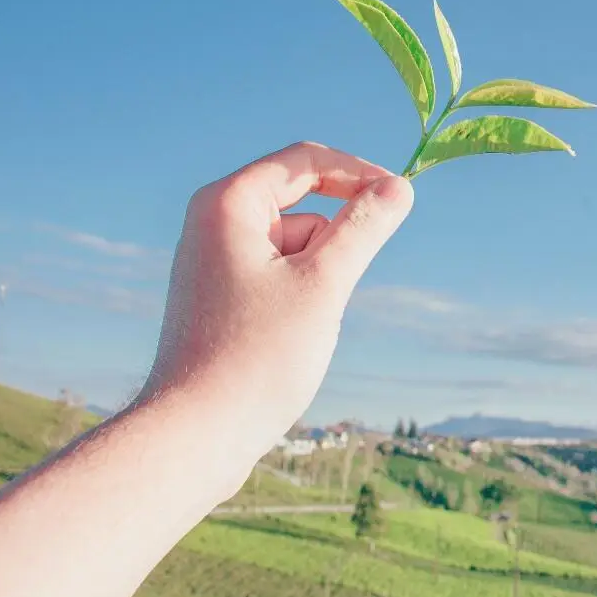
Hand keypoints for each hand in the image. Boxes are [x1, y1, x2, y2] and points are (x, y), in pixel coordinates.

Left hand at [142, 141, 412, 467]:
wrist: (194, 435)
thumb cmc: (256, 357)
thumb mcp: (324, 284)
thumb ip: (364, 228)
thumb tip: (399, 188)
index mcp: (228, 203)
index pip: (305, 161)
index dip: (358, 173)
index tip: (402, 198)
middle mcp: (213, 222)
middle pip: (302, 204)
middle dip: (334, 243)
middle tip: (334, 292)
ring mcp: (214, 261)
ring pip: (295, 245)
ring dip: (319, 275)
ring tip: (301, 330)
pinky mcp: (220, 296)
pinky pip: (278, 275)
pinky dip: (300, 296)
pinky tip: (288, 343)